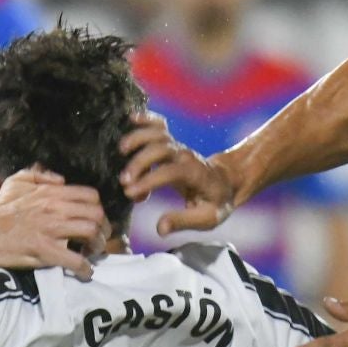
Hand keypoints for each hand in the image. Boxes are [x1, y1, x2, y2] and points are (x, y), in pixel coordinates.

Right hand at [0, 175, 106, 280]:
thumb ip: (39, 175)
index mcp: (51, 192)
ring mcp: (50, 229)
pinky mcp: (44, 250)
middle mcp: (55, 208)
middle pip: (97, 214)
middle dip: (103, 229)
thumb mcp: (16, 182)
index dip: (98, 209)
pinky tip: (84, 272)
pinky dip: (85, 268)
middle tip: (98, 240)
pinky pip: (76, 260)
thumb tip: (61, 179)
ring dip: (97, 246)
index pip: (91, 196)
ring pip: (91, 233)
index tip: (95, 221)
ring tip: (92, 254)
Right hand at [119, 112, 236, 235]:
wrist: (226, 183)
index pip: (169, 172)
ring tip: (121, 150)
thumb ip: (183, 221)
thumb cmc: (216, 203)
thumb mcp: (207, 218)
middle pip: (160, 150)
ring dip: (138, 139)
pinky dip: (146, 119)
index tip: (130, 193)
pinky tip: (132, 118)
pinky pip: (159, 126)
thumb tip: (159, 228)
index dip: (148, 180)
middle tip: (123, 182)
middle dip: (139, 163)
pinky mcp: (172, 144)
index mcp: (195, 173)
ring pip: (158, 134)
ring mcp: (178, 147)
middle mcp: (185, 156)